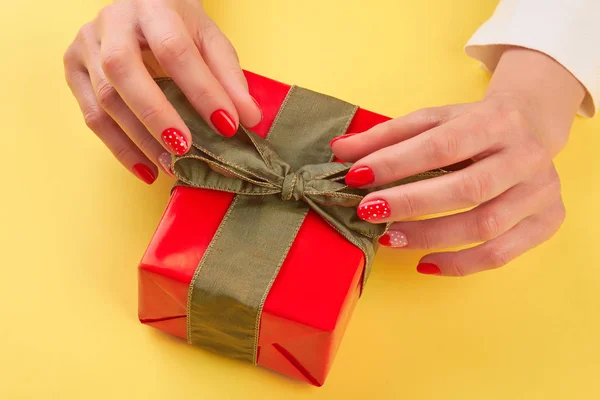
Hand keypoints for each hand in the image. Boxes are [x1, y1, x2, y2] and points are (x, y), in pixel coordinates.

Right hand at [64, 0, 260, 183]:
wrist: (139, 4)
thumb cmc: (177, 25)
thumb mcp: (210, 40)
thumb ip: (230, 77)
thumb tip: (249, 119)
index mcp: (152, 7)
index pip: (175, 50)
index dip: (202, 90)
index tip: (227, 125)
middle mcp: (112, 23)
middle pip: (124, 71)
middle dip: (157, 116)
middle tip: (186, 149)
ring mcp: (86, 45)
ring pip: (106, 99)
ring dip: (140, 141)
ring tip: (172, 167)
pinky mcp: (73, 69)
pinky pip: (92, 116)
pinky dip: (120, 148)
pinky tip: (146, 169)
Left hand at [332, 48, 584, 275]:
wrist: (532, 129)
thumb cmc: (473, 127)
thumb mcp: (432, 121)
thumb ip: (387, 135)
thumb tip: (340, 150)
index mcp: (496, 121)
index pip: (441, 145)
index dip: (396, 163)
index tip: (357, 177)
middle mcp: (525, 156)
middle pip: (467, 189)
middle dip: (411, 204)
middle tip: (369, 212)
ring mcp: (541, 191)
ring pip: (484, 225)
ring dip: (430, 237)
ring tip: (390, 238)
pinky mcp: (547, 220)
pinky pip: (500, 254)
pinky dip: (459, 264)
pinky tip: (425, 262)